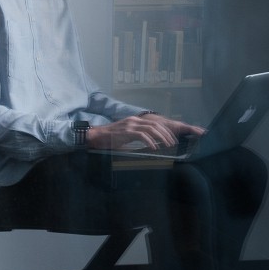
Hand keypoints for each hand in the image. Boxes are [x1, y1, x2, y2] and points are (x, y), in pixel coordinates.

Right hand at [86, 114, 203, 150]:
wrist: (95, 136)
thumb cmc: (109, 139)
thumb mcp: (125, 136)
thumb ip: (136, 138)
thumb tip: (148, 146)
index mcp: (134, 121)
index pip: (154, 122)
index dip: (164, 130)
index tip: (171, 138)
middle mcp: (133, 120)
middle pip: (155, 125)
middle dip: (166, 134)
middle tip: (173, 143)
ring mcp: (130, 125)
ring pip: (151, 129)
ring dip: (162, 138)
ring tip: (167, 146)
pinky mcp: (126, 132)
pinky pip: (142, 136)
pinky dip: (150, 142)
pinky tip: (154, 148)